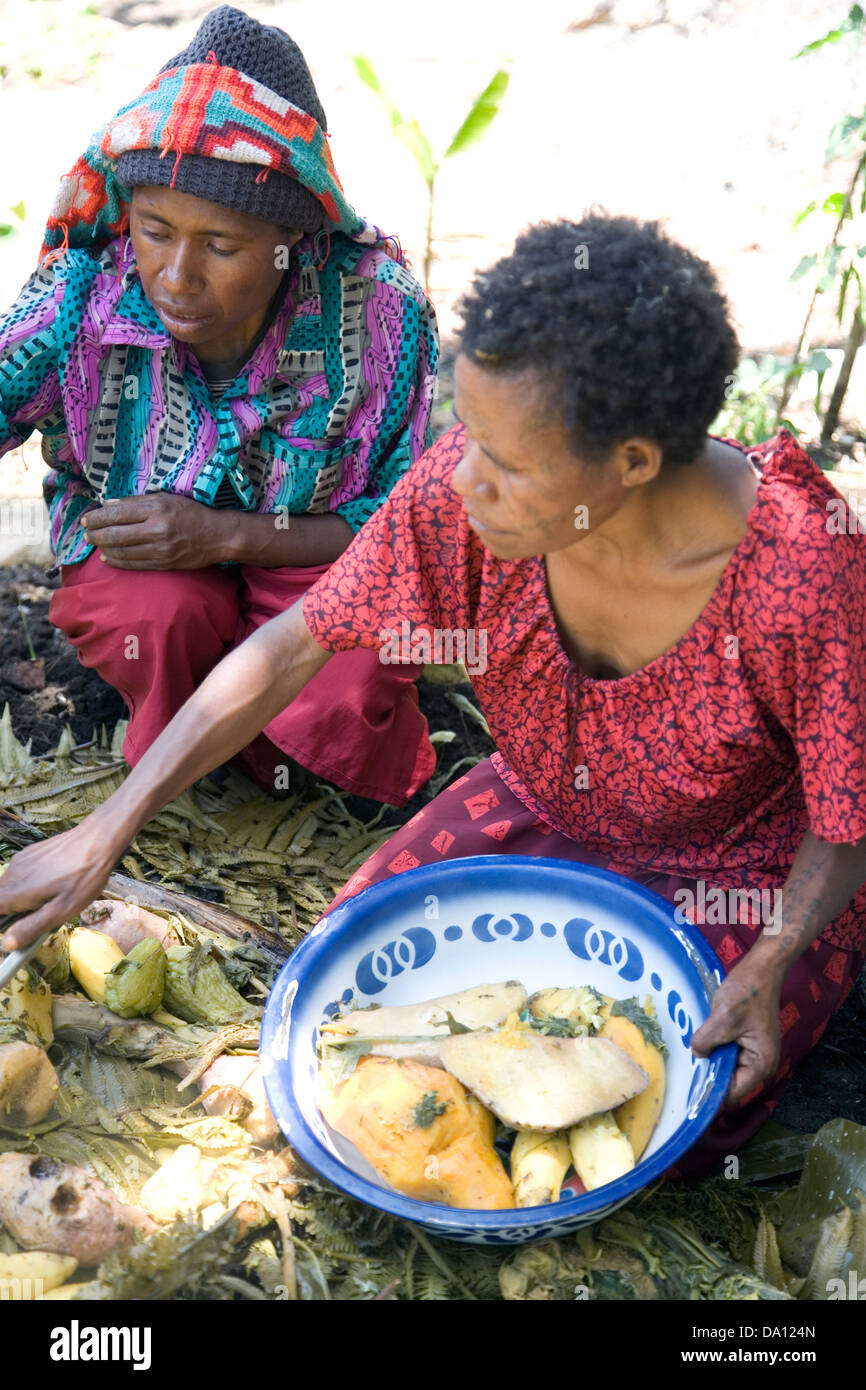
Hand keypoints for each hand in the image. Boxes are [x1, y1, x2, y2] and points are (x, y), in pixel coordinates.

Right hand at [0, 823, 120, 951]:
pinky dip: (32, 883)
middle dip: (17, 912)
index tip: (22, 926)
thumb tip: (7, 944)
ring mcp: (20, 861)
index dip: (5, 924)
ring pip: (12, 887)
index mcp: (16, 891)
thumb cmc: (84, 877)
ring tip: (53, 897)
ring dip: (26, 898)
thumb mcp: (62, 910)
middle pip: (1, 900)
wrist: (98, 839)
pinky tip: (56, 882)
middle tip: (44, 913)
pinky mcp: (30, 853)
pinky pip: (22, 874)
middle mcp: (12, 874)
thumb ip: (32, 928)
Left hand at [82, 494, 229, 568]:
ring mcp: (160, 549)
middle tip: (86, 533)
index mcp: (156, 508)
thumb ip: (137, 502)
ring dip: (104, 548)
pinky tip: (108, 557)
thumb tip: (109, 504)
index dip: (98, 517)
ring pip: (122, 551)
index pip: (117, 513)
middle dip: (95, 534)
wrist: (218, 536)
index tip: (87, 519)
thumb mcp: (166, 498)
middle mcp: (156, 529)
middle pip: (115, 534)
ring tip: (95, 544)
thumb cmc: (192, 513)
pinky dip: (117, 561)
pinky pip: (133, 564)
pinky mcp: (163, 563)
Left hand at [690, 954, 782, 1105]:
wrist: (761, 971)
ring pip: (725, 1066)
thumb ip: (706, 1042)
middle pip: (729, 1082)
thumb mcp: (722, 1018)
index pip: (733, 1094)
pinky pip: (726, 1053)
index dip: (713, 1091)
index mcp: (761, 1064)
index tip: (692, 1084)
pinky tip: (708, 1034)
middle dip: (711, 1071)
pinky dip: (716, 1046)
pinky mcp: (746, 1042)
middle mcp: (760, 1064)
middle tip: (692, 1058)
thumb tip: (696, 1055)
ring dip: (712, 1056)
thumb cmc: (748, 993)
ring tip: (701, 1042)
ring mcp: (753, 1053)